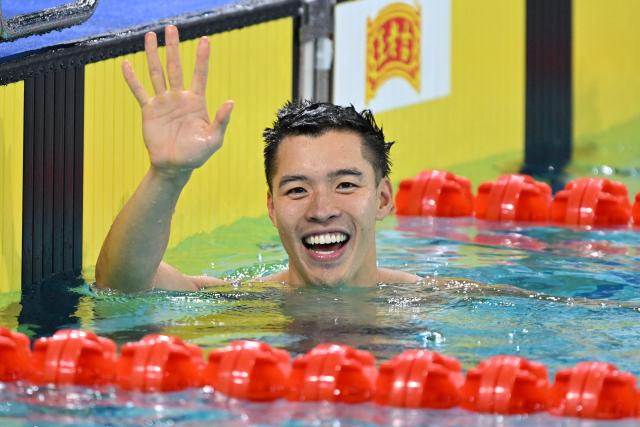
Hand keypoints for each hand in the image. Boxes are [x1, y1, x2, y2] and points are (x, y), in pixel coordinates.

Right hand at [121, 25, 233, 176]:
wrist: (174, 166)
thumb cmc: (196, 155)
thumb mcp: (213, 140)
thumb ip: (221, 121)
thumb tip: (230, 101)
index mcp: (196, 102)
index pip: (200, 75)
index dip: (202, 58)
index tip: (205, 40)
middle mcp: (179, 98)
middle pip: (176, 67)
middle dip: (174, 47)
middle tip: (171, 28)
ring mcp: (163, 102)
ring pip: (157, 73)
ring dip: (152, 55)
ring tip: (150, 36)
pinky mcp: (149, 111)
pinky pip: (139, 91)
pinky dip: (132, 79)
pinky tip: (126, 64)